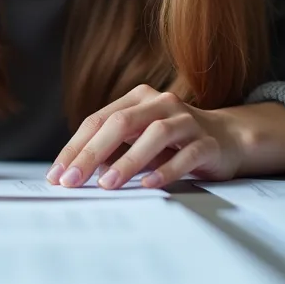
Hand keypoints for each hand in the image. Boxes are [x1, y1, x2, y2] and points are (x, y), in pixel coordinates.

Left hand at [48, 84, 242, 189]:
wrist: (227, 139)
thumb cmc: (174, 143)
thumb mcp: (138, 141)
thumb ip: (112, 151)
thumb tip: (79, 172)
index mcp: (138, 99)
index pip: (98, 120)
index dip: (75, 147)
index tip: (57, 174)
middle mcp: (161, 103)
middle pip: (120, 123)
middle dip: (91, 153)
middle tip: (72, 180)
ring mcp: (187, 121)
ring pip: (154, 134)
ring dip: (128, 161)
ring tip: (107, 184)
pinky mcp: (207, 143)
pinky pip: (186, 155)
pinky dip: (165, 170)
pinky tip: (148, 185)